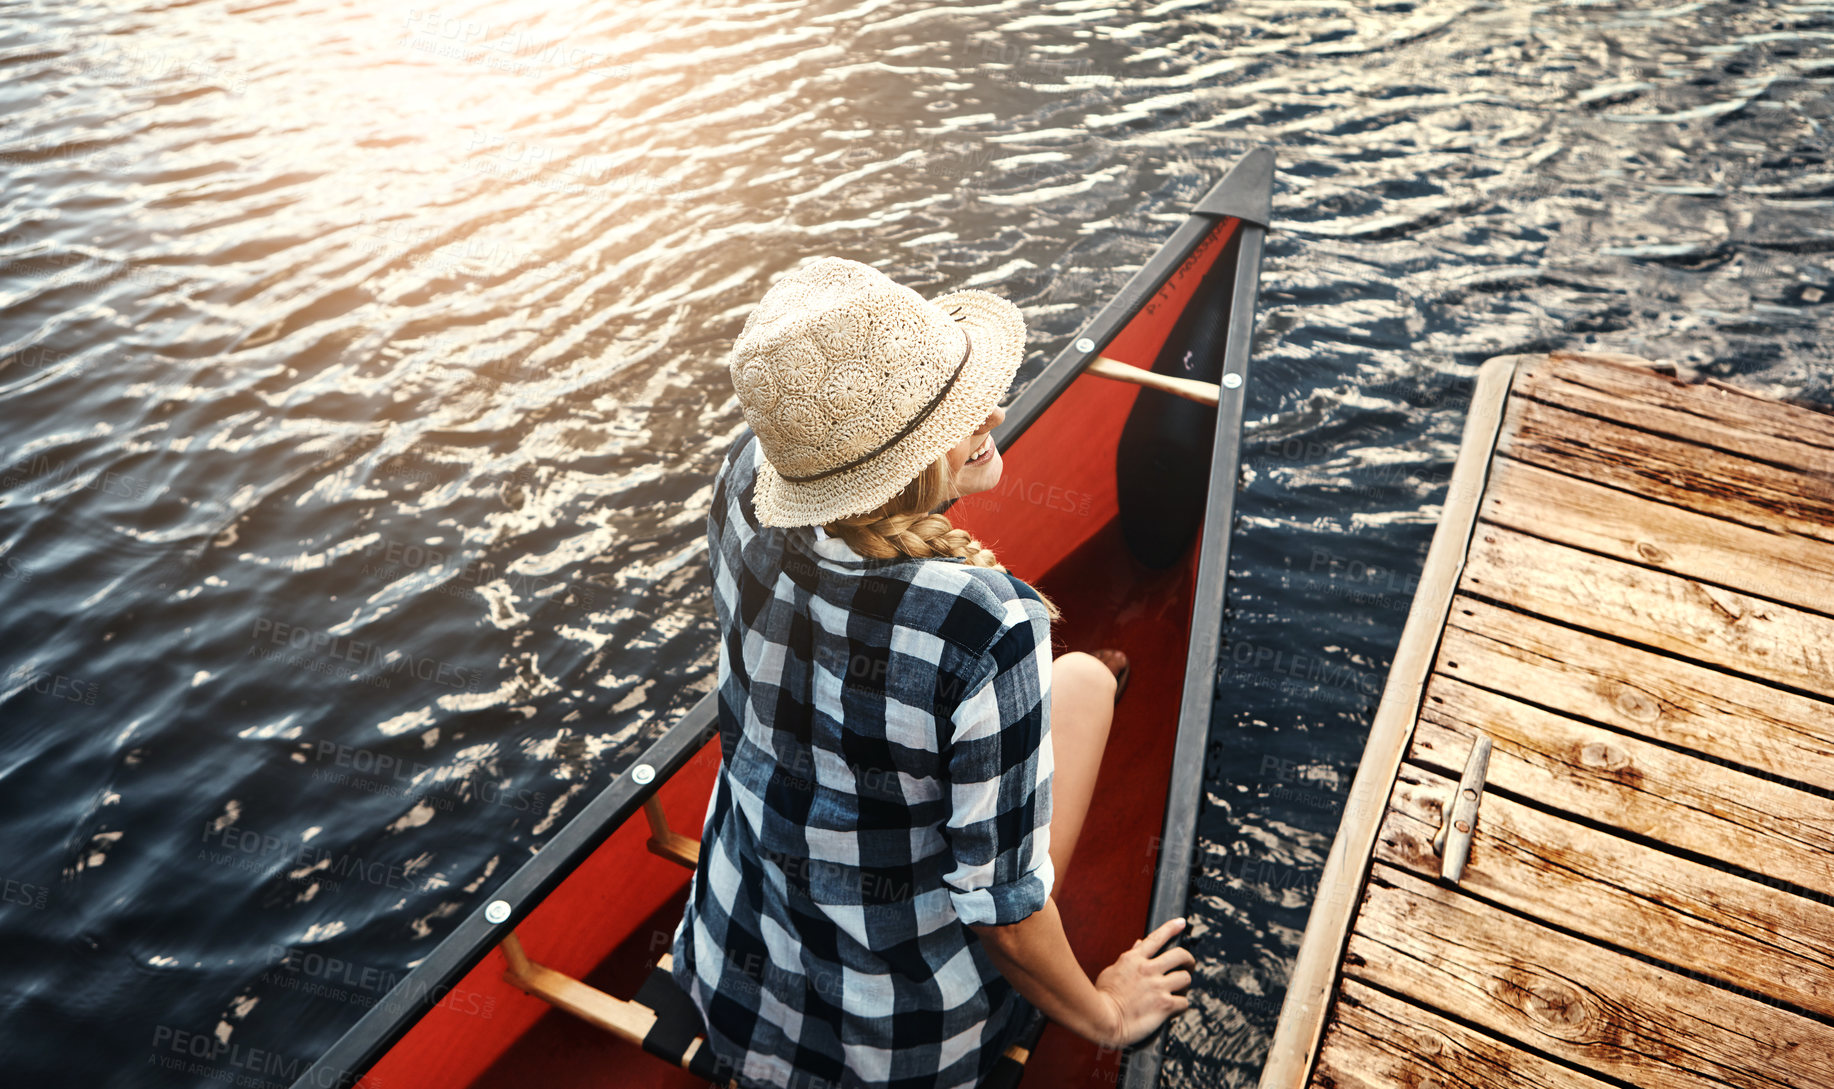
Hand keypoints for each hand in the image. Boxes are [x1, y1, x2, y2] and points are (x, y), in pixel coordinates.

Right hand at [1091, 917, 1194, 1048]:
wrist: (1103, 1020)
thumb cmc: (1102, 998)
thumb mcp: (1112, 971)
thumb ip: (1129, 957)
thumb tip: (1139, 944)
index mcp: (1134, 959)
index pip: (1157, 938)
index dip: (1171, 928)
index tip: (1181, 923)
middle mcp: (1148, 970)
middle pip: (1180, 955)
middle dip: (1188, 959)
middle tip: (1188, 965)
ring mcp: (1158, 987)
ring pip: (1185, 978)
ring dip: (1184, 985)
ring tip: (1179, 991)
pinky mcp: (1164, 1005)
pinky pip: (1184, 1002)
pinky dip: (1181, 1005)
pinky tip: (1174, 1009)